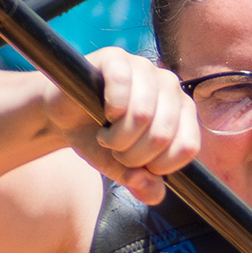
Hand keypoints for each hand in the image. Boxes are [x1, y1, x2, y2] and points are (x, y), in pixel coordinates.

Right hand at [51, 47, 200, 205]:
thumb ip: (140, 182)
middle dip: (132, 155)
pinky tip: (103, 112)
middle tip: (115, 150)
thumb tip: (154, 194)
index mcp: (181, 111)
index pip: (187, 147)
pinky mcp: (117, 57)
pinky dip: (110, 108)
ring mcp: (145, 68)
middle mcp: (169, 86)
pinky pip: (123, 86)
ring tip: (106, 135)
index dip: (158, 167)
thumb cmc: (98, 136)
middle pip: (162, 135)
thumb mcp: (120, 166)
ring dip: (117, 137)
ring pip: (143, 115)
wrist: (65, 114)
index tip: (137, 166)